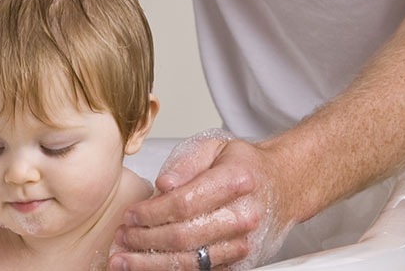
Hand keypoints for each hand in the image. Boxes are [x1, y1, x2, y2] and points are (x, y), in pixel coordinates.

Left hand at [109, 130, 295, 270]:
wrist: (282, 186)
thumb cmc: (244, 165)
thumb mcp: (215, 146)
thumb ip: (187, 162)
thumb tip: (163, 184)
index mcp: (236, 180)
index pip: (184, 203)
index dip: (151, 212)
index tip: (131, 214)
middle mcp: (243, 215)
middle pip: (184, 237)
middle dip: (144, 240)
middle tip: (122, 236)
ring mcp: (244, 243)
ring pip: (190, 264)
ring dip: (151, 264)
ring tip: (124, 259)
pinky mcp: (240, 263)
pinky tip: (149, 267)